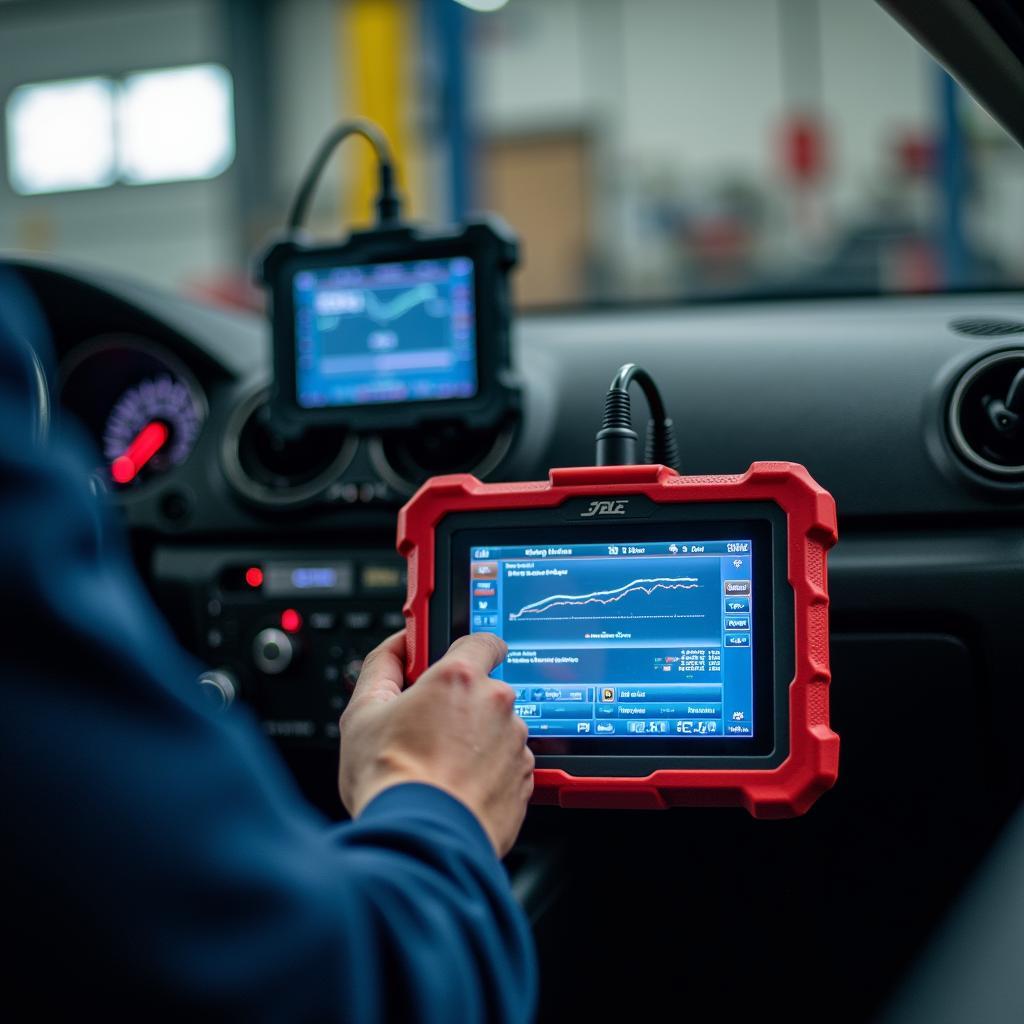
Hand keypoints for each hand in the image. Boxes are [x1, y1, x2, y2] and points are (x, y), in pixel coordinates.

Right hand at [338, 631, 533, 856]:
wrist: (421, 840)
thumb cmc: (390, 780)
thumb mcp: (362, 712)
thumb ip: (383, 666)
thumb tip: (397, 647)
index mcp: (459, 679)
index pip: (482, 641)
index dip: (467, 650)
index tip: (453, 661)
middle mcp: (495, 704)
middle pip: (485, 691)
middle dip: (462, 705)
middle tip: (429, 730)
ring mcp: (514, 742)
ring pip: (496, 730)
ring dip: (475, 741)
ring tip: (440, 768)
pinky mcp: (524, 779)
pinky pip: (507, 765)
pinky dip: (488, 773)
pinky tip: (458, 787)